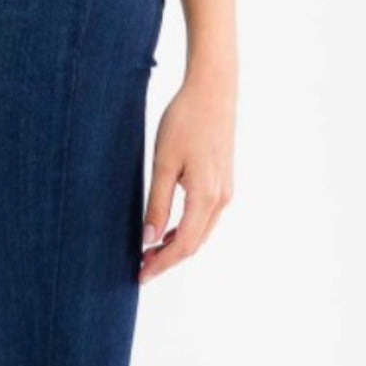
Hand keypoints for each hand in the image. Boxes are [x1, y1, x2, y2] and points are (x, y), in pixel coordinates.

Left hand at [139, 65, 235, 282]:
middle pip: (194, 243)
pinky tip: (168, 227)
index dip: (162, 264)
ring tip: (150, 250)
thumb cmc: (185, 120)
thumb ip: (157, 202)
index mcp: (206, 196)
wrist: (213, 90)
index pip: (183, 245)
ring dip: (177, 245)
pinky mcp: (223, 180)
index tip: (140, 275)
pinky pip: (205, 216)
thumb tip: (149, 239)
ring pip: (201, 231)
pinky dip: (187, 228)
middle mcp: (221, 199)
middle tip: (140, 266)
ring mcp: (225, 190)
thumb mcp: (164, 161)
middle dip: (168, 259)